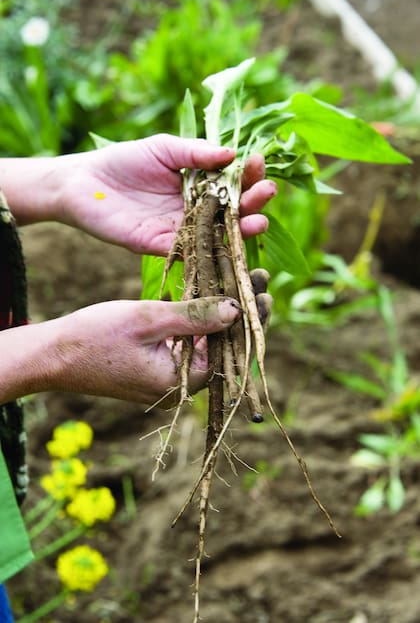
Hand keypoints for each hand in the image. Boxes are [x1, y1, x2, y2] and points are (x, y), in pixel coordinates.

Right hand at [0, 296, 241, 404]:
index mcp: (184, 382)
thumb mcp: (149, 319)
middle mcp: (182, 387)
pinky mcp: (158, 369)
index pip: (231, 348)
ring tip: (238, 280)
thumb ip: (195, 315)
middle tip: (257, 278)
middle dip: (240, 311)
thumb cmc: (95, 336)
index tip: (262, 287)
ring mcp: (169, 380)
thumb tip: (237, 309)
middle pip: (223, 346)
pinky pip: (188, 345)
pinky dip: (198, 320)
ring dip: (220, 312)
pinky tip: (208, 294)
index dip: (251, 316)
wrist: (54, 355)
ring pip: (206, 343)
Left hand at [57, 134, 276, 254]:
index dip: (247, 174)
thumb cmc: (124, 161)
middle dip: (252, 202)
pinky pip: (191, 253)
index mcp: (198, 184)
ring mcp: (181, 230)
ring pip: (218, 234)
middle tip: (266, 192)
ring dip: (241, 230)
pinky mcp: (162, 247)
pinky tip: (228, 245)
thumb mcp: (164, 148)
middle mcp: (195, 210)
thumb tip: (232, 153)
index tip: (258, 162)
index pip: (232, 182)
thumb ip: (195, 152)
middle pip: (232, 210)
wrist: (84, 183)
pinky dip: (211, 251)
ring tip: (259, 221)